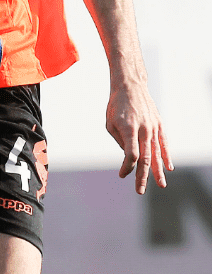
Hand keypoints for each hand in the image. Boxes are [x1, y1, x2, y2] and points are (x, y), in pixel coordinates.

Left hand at [107, 79, 171, 193]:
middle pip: (145, 158)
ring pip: (157, 153)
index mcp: (129, 129)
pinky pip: (164, 144)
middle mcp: (144, 130)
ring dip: (158, 171)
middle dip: (143, 176)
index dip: (127, 167)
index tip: (122, 175)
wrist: (130, 86)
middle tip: (140, 191)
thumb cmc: (116, 105)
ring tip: (161, 185)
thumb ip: (120, 140)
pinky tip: (168, 168)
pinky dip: (166, 156)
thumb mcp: (110, 123)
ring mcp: (153, 127)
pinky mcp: (159, 125)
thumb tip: (129, 156)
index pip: (131, 154)